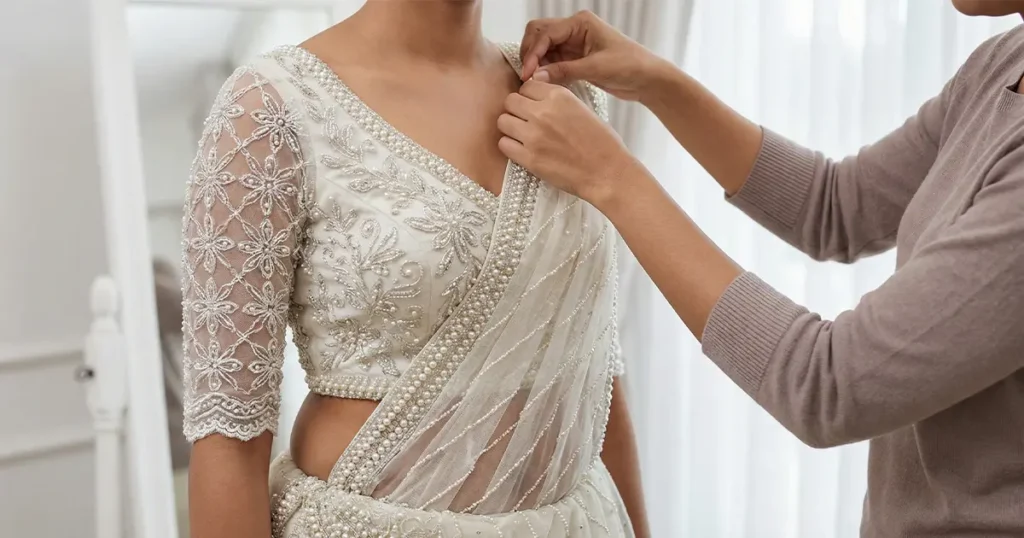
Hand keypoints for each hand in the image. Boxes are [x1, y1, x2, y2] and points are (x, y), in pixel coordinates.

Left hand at [497, 79, 644, 206]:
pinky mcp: (529, 158)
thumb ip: (557, 100)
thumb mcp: (582, 108)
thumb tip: (537, 97)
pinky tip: (522, 150)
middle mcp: (543, 112)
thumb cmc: (601, 143)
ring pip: (503, 121)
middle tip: (526, 122)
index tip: (534, 106)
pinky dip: (510, 147)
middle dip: (516, 110)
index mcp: (559, 96)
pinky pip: (503, 144)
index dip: (528, 97)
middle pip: (510, 101)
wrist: (607, 172)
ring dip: (511, 128)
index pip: (527, 86)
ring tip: (523, 136)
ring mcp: (533, 136)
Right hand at [520, 10, 669, 101]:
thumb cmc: (629, 66)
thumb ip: (564, 71)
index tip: (528, 73)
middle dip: (530, 53)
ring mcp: (574, 44)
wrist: (648, 79)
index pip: (546, 33)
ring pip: (543, 49)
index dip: (533, 53)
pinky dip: (545, 71)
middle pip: (539, 34)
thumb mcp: (596, 68)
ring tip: (534, 82)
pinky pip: (552, 62)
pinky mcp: (575, 59)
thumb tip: (535, 77)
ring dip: (536, 63)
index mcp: (580, 23)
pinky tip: (544, 83)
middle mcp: (574, 29)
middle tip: (527, 76)